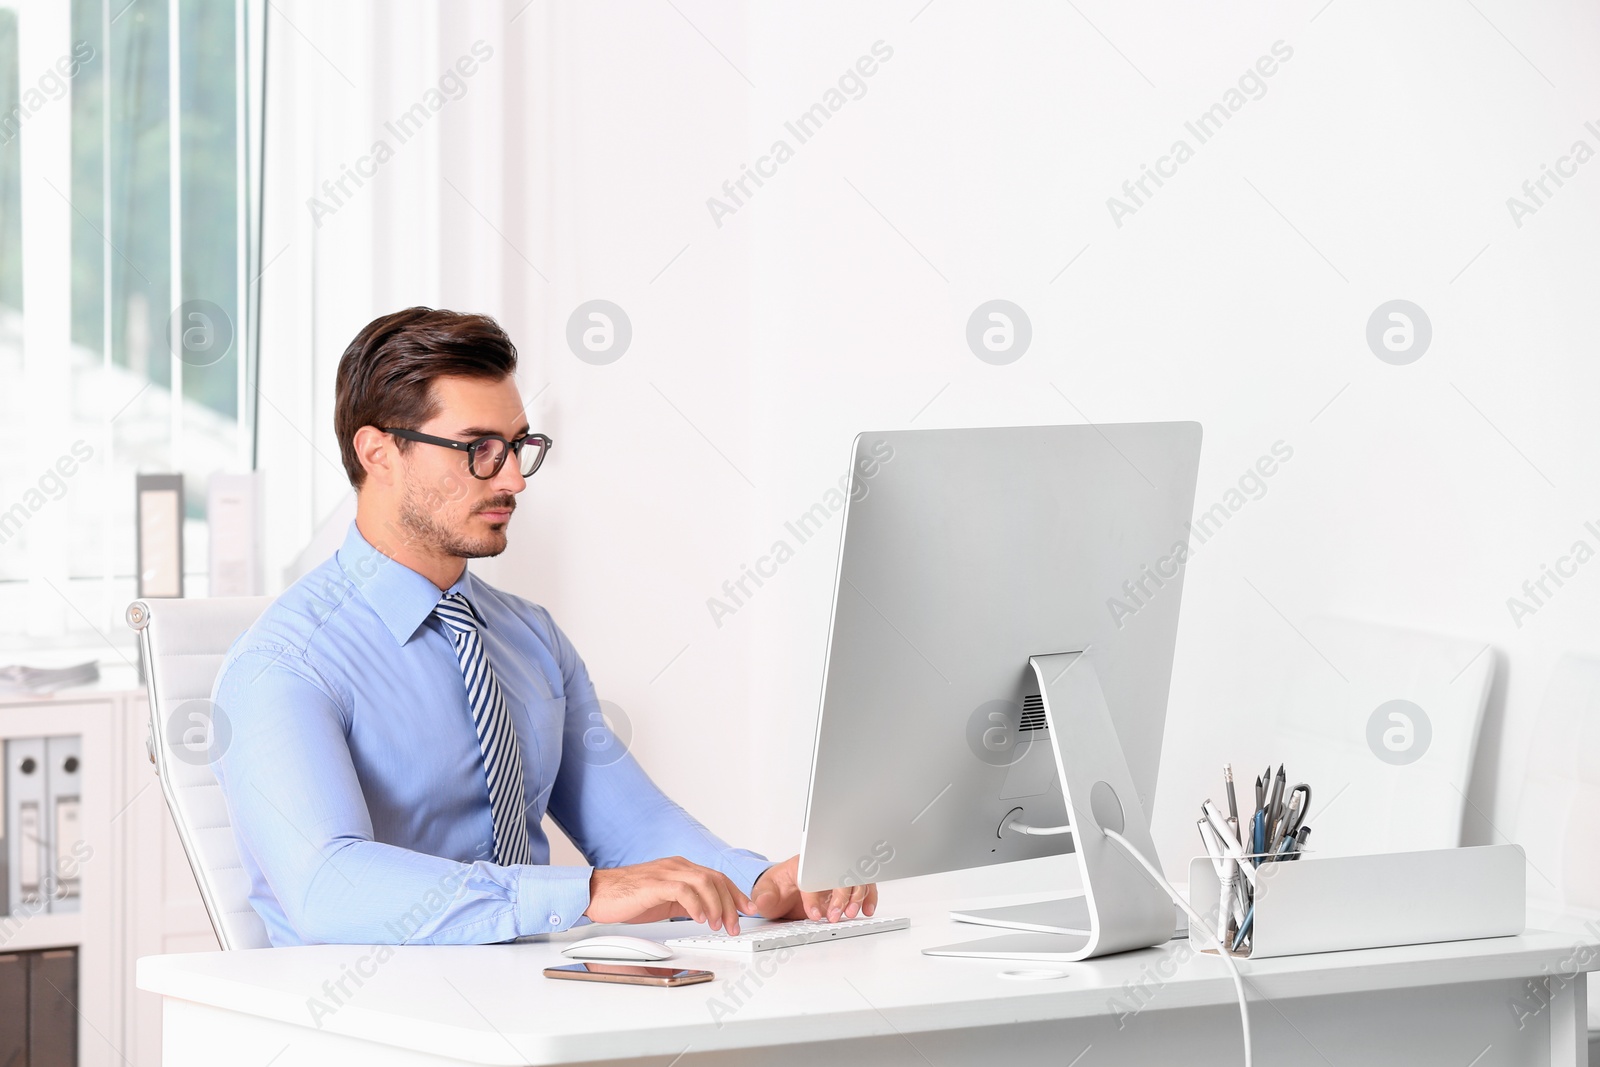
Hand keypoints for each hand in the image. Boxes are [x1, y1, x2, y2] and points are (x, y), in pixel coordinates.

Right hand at [584, 856, 754, 934]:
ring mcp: (666, 873)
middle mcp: (676, 866)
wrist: (598, 893)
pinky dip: (696, 904)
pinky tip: (700, 918)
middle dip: (730, 903)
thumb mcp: (664, 900)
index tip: (748, 909)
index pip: (716, 877)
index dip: (735, 894)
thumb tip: (707, 914)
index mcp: (680, 868)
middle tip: (734, 925)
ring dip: (716, 905)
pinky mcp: (654, 883)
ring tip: (719, 925)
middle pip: (715, 879)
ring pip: (703, 882)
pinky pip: (683, 890)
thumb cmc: (628, 897)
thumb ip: (684, 902)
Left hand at [750, 854, 877, 922]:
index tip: (813, 914)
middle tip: (833, 917)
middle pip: (840, 874)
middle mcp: (822, 866)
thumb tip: (762, 902)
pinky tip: (867, 909)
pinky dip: (868, 897)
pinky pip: (863, 886)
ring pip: (855, 879)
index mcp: (802, 864)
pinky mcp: (845, 885)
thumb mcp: (764, 892)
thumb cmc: (776, 887)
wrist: (783, 890)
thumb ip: (763, 896)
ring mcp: (835, 875)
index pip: (813, 875)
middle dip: (840, 896)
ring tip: (849, 914)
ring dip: (856, 897)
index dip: (814, 896)